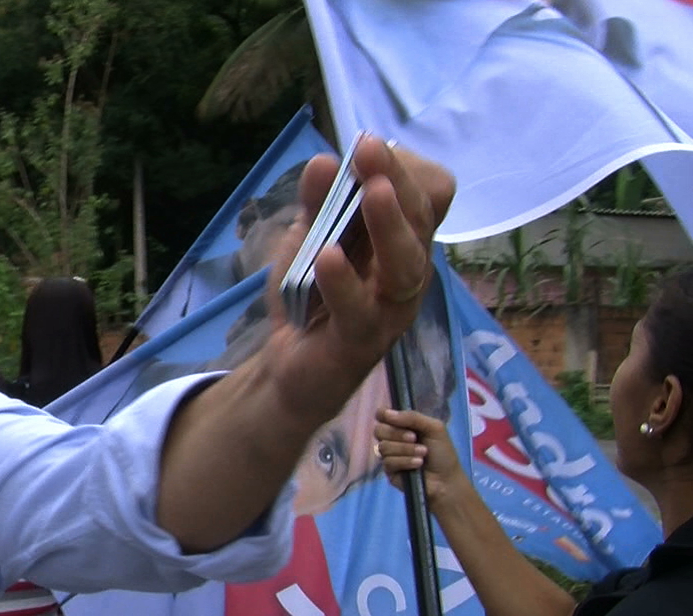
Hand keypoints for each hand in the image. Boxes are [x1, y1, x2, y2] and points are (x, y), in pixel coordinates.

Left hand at [262, 138, 454, 421]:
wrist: (291, 367)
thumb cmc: (312, 297)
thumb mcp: (308, 239)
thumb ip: (317, 204)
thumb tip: (324, 160)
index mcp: (402, 241)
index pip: (427, 196)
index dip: (405, 168)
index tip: (367, 145)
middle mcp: (407, 272)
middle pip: (420, 221)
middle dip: (397, 180)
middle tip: (368, 149)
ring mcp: (390, 309)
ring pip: (406, 264)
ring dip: (389, 225)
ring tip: (372, 192)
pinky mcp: (362, 341)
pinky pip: (360, 310)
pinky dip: (344, 282)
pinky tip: (328, 257)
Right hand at [373, 408, 469, 508]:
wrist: (447, 479)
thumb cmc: (443, 453)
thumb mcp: (434, 428)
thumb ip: (413, 417)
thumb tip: (388, 413)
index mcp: (402, 425)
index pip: (382, 415)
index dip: (383, 415)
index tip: (392, 418)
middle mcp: (392, 439)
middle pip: (379, 430)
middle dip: (397, 434)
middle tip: (414, 438)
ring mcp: (389, 455)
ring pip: (383, 447)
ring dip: (405, 449)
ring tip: (423, 453)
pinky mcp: (389, 471)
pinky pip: (388, 462)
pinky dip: (405, 461)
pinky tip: (418, 464)